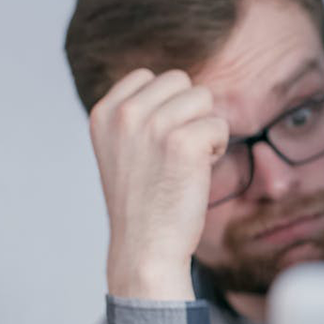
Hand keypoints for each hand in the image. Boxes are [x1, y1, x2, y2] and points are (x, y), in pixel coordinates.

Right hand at [89, 69, 228, 299]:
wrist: (146, 247)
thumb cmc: (143, 201)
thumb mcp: (122, 148)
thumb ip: (138, 114)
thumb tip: (179, 86)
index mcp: (103, 112)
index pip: (149, 76)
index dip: (166, 105)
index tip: (157, 142)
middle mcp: (124, 114)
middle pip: (181, 81)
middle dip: (188, 113)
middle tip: (175, 153)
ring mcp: (152, 125)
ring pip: (204, 98)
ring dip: (204, 128)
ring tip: (186, 161)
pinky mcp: (183, 142)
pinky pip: (220, 124)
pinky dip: (218, 147)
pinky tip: (198, 172)